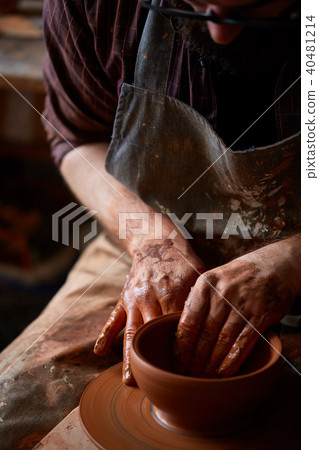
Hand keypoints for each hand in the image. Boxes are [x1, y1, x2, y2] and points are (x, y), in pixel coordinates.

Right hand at [94, 238, 203, 384]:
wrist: (155, 240)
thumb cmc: (181, 260)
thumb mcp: (198, 273)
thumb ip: (202, 298)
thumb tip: (212, 325)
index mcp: (172, 292)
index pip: (176, 328)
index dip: (181, 351)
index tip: (185, 373)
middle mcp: (150, 298)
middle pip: (152, 335)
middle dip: (155, 361)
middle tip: (158, 387)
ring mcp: (134, 299)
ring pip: (131, 332)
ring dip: (130, 358)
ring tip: (130, 382)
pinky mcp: (123, 298)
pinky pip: (113, 319)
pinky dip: (105, 335)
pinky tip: (99, 353)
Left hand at [174, 237, 299, 377]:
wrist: (273, 265)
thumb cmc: (237, 276)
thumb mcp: (214, 279)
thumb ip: (198, 301)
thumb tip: (179, 329)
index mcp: (205, 285)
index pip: (188, 321)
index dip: (181, 346)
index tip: (176, 362)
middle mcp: (222, 293)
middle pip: (204, 334)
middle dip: (194, 359)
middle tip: (187, 376)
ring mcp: (242, 304)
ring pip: (222, 340)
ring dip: (212, 363)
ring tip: (203, 378)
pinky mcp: (260, 314)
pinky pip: (243, 342)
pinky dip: (232, 360)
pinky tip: (223, 372)